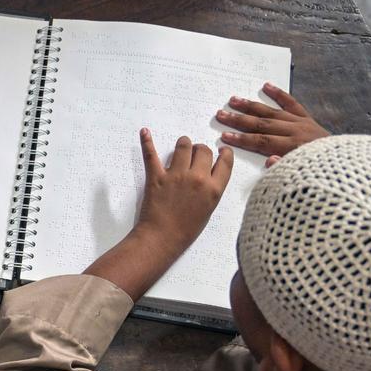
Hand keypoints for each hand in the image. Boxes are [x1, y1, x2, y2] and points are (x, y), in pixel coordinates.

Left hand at [82, 130, 231, 301]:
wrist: (162, 239)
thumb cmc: (186, 230)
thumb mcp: (208, 209)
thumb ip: (211, 189)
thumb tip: (208, 174)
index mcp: (214, 188)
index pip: (225, 161)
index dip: (224, 153)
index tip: (221, 151)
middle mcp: (197, 178)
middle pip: (203, 150)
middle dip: (200, 150)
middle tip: (195, 155)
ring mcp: (176, 176)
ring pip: (183, 146)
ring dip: (183, 144)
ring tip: (181, 146)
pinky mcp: (156, 177)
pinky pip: (151, 155)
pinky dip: (147, 142)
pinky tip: (145, 132)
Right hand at [217, 82, 328, 164]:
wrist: (346, 165)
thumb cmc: (321, 172)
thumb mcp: (303, 175)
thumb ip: (285, 168)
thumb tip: (269, 160)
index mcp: (292, 148)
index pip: (261, 142)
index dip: (242, 139)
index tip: (224, 136)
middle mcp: (295, 132)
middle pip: (262, 124)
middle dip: (239, 120)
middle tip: (221, 115)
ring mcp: (302, 123)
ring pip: (272, 112)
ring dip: (252, 106)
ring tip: (233, 100)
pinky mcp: (308, 119)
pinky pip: (293, 103)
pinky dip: (280, 94)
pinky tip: (267, 86)